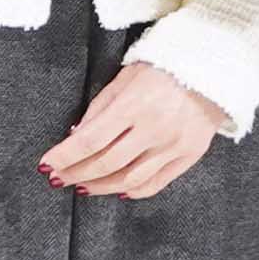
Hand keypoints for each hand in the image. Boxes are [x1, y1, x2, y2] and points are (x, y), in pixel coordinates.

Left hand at [41, 63, 231, 198]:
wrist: (212, 69)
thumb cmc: (163, 68)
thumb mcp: (126, 77)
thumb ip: (100, 108)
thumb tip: (76, 136)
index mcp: (136, 104)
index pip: (91, 139)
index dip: (65, 156)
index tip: (47, 164)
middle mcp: (155, 128)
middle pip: (106, 163)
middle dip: (76, 173)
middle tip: (59, 177)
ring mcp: (174, 145)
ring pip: (128, 180)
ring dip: (99, 186)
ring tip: (82, 185)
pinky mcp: (189, 156)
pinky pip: (154, 183)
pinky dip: (131, 191)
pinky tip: (116, 190)